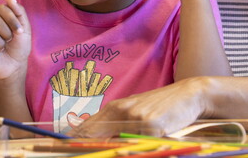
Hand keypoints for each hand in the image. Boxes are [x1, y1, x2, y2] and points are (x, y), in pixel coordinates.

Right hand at [0, 0, 30, 79]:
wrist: (14, 65)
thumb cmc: (19, 46)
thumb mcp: (24, 28)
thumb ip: (19, 11)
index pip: (2, 8)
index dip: (12, 20)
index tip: (20, 31)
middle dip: (6, 33)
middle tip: (8, 41)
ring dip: (0, 44)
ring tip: (1, 47)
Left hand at [70, 77, 209, 137]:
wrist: (189, 94)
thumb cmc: (161, 106)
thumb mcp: (135, 111)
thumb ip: (115, 124)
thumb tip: (87, 138)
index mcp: (115, 108)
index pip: (85, 129)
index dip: (70, 143)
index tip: (58, 149)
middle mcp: (122, 111)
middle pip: (92, 136)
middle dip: (83, 148)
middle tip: (70, 152)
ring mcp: (136, 119)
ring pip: (115, 145)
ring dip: (114, 150)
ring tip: (120, 143)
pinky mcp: (152, 127)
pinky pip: (138, 146)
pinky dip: (138, 150)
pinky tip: (146, 145)